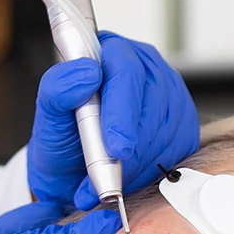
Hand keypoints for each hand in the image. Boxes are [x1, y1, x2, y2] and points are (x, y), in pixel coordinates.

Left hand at [28, 31, 199, 212]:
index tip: (116, 147)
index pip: (125, 72)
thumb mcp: (49, 115)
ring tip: (108, 180)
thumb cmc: (63, 136)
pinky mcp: (184, 122)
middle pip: (152, 104)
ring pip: (166, 131)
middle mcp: (145, 68)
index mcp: (110, 53)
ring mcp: (169, 94)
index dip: (122, 111)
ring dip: (138, 166)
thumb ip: (57, 89)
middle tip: (105, 179)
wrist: (74, 169)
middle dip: (130, 149)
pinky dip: (152, 171)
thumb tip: (86, 73)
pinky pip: (179, 150)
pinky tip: (128, 177)